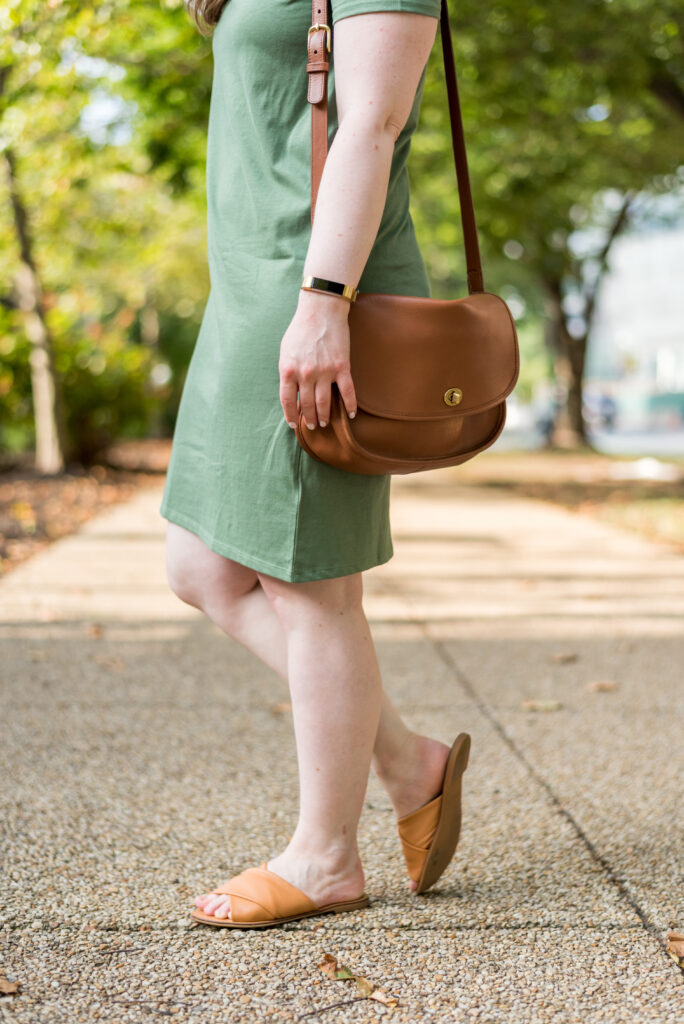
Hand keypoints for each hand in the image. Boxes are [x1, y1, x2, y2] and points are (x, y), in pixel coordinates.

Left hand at [279, 290, 357, 429]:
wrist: (321, 310)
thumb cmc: (301, 329)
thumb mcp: (285, 351)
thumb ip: (288, 371)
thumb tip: (292, 391)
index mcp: (289, 370)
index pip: (288, 401)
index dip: (291, 415)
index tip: (294, 424)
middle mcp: (306, 374)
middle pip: (307, 405)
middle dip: (309, 418)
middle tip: (312, 425)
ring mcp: (325, 372)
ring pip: (325, 402)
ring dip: (324, 415)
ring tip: (324, 422)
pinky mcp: (342, 367)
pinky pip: (347, 391)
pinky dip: (350, 405)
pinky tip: (351, 414)